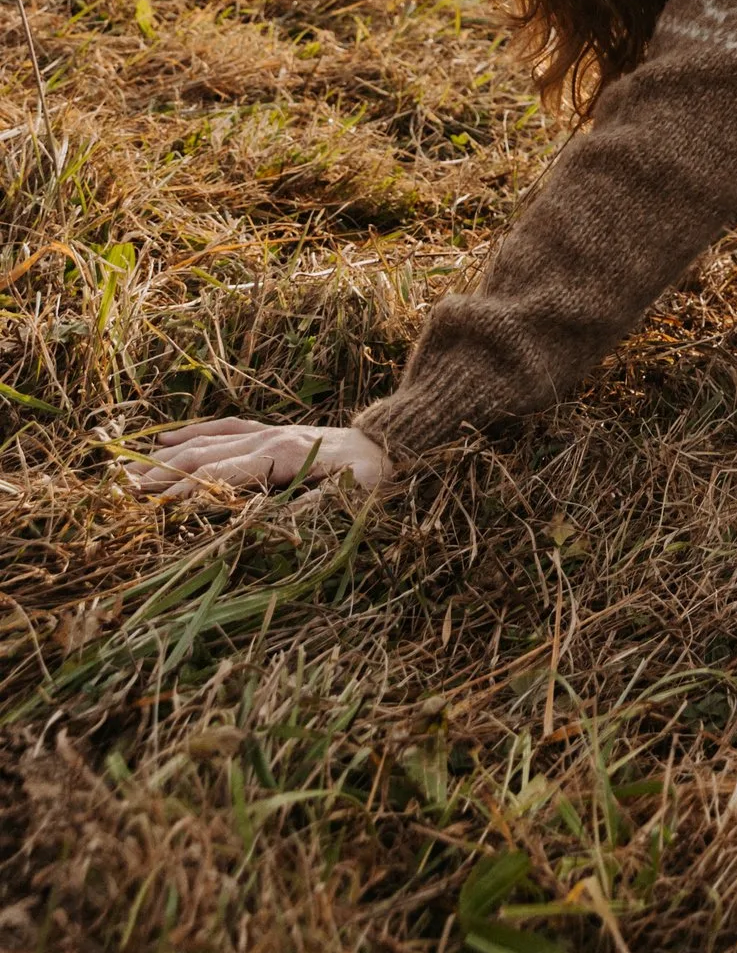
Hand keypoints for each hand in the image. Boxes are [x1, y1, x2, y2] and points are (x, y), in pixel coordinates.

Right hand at [126, 416, 394, 501]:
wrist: (397, 444)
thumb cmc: (373, 480)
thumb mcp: (346, 502)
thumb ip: (302, 512)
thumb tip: (256, 525)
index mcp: (283, 456)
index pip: (221, 475)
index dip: (186, 493)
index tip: (151, 510)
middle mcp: (270, 437)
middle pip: (205, 454)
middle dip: (163, 475)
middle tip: (124, 494)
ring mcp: (270, 429)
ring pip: (208, 439)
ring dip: (168, 456)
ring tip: (131, 472)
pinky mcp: (273, 430)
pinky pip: (225, 427)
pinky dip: (193, 432)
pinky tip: (166, 439)